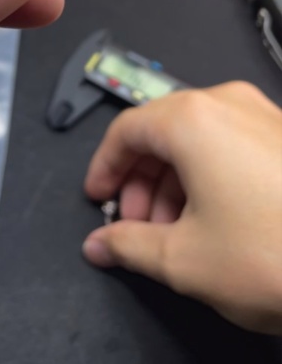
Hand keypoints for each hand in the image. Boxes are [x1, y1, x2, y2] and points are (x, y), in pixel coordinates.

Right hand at [83, 83, 281, 333]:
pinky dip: (211, 175)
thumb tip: (100, 246)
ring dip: (176, 180)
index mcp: (192, 119)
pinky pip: (232, 144)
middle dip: (142, 180)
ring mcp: (264, 115)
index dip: (104, 168)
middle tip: (137, 225)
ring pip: (200, 137)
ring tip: (178, 232)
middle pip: (163, 130)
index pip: (126, 130)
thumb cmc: (270, 255)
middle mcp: (227, 103)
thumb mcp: (184, 260)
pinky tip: (218, 220)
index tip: (99, 201)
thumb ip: (129, 246)